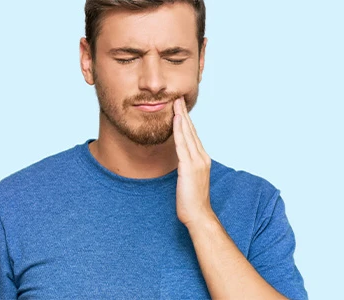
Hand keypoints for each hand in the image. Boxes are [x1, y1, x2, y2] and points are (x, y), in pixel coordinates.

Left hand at [173, 98, 212, 226]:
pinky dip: (179, 132)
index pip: (193, 135)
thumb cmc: (192, 200)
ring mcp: (197, 162)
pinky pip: (182, 146)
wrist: (199, 215)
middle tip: (177, 98)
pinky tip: (176, 122)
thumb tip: (180, 159)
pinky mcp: (189, 168)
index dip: (187, 121)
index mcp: (202, 159)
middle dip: (184, 114)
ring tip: (175, 104)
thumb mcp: (190, 178)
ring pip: (188, 135)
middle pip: (191, 131)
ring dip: (181, 118)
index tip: (180, 108)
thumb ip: (187, 166)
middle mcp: (202, 157)